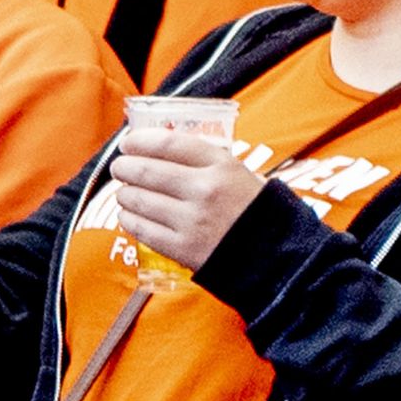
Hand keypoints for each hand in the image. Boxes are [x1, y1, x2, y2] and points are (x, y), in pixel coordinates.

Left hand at [109, 117, 269, 279]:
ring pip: (137, 199)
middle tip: (121, 168)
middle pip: (145, 170)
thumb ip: (209, 163)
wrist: (279, 259)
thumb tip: (167, 150)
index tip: (129, 144)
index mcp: (223, 166)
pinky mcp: (183, 248)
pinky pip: (140, 228)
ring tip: (127, 193)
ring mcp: (193, 221)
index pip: (168, 143)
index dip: (139, 141)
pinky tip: (131, 215)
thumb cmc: (259, 214)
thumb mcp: (244, 176)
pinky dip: (129, 219)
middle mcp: (206, 190)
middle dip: (124, 167)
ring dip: (125, 193)